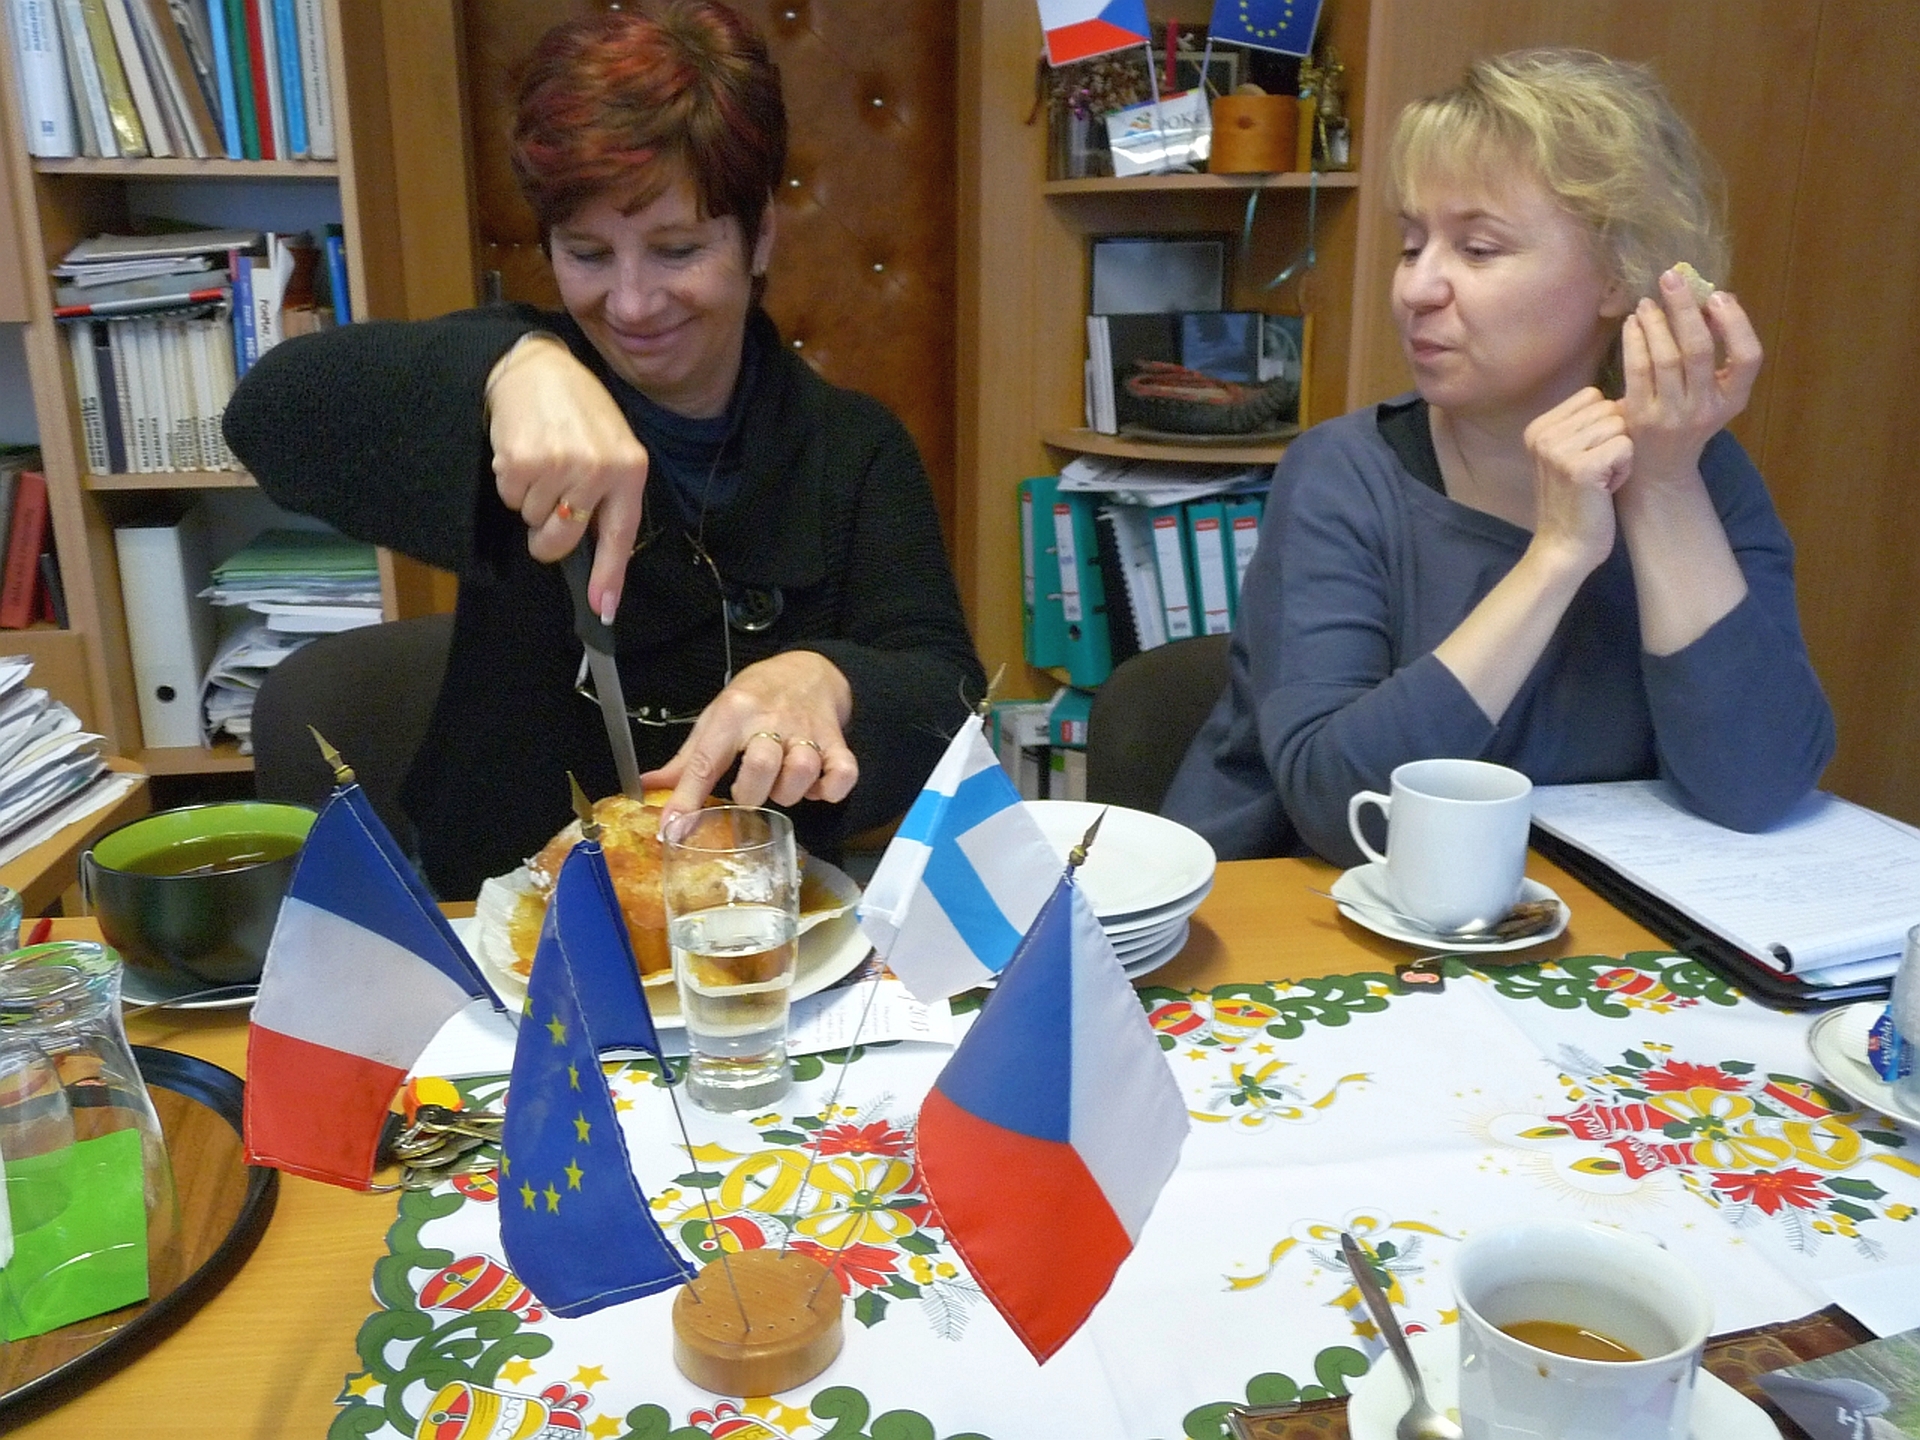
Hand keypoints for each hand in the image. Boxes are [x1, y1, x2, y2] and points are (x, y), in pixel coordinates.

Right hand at [486, 334, 647, 619]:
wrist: (538, 367)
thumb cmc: (579, 412)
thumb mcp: (612, 448)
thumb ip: (609, 498)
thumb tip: (594, 558)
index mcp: (630, 469)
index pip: (620, 535)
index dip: (610, 576)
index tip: (603, 610)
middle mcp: (599, 469)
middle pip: (562, 540)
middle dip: (548, 535)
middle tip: (550, 504)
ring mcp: (560, 465)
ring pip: (532, 519)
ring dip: (530, 498)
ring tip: (542, 458)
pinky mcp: (522, 460)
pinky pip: (510, 497)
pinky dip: (510, 481)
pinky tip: (523, 451)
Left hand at [642, 650, 858, 819]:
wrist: (808, 671)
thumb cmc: (754, 699)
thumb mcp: (715, 719)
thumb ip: (686, 760)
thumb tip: (646, 787)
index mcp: (732, 714)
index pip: (705, 762)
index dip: (687, 800)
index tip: (674, 830)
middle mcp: (771, 721)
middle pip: (761, 766)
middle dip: (751, 793)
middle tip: (750, 790)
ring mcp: (807, 732)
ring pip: (802, 773)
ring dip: (789, 792)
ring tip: (782, 785)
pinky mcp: (837, 742)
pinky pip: (843, 775)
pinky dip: (831, 790)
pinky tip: (816, 787)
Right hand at [1521, 386, 1631, 576]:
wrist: (1564, 548)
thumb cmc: (1576, 502)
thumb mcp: (1571, 454)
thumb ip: (1588, 423)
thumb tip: (1627, 398)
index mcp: (1538, 427)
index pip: (1592, 396)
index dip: (1603, 424)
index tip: (1588, 457)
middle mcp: (1543, 435)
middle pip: (1609, 408)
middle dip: (1614, 439)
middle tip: (1595, 473)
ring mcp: (1559, 450)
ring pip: (1620, 426)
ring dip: (1620, 455)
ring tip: (1599, 481)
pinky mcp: (1580, 468)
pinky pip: (1626, 446)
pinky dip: (1623, 470)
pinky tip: (1605, 490)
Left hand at [1618, 268, 1762, 486]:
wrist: (1660, 470)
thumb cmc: (1688, 420)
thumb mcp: (1713, 393)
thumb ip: (1716, 354)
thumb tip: (1710, 299)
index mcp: (1734, 399)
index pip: (1749, 358)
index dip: (1735, 324)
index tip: (1718, 296)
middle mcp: (1707, 408)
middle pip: (1700, 350)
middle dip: (1685, 309)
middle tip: (1672, 278)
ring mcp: (1673, 415)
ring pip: (1666, 358)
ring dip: (1656, 322)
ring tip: (1648, 301)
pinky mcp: (1641, 418)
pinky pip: (1638, 370)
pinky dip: (1635, 341)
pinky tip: (1633, 322)